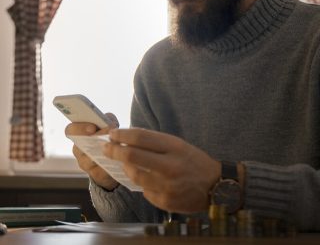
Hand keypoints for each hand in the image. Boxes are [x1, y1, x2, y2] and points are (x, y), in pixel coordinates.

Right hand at [65, 113, 118, 189]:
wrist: (113, 160)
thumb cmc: (108, 138)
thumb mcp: (108, 125)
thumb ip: (107, 119)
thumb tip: (110, 123)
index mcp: (79, 135)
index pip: (70, 130)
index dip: (79, 128)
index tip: (93, 128)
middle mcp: (79, 150)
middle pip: (78, 146)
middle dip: (93, 140)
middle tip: (107, 136)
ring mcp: (85, 163)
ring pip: (89, 160)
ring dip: (103, 152)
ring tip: (115, 147)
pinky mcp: (96, 174)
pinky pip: (101, 170)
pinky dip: (109, 164)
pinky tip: (117, 158)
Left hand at [104, 128, 220, 212]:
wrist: (215, 186)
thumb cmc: (193, 161)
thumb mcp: (178, 144)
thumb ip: (155, 142)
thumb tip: (128, 139)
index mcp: (174, 147)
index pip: (141, 138)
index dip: (122, 135)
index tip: (113, 134)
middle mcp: (170, 166)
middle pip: (132, 156)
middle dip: (114, 151)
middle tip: (107, 148)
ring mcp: (167, 186)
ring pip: (134, 175)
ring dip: (126, 167)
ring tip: (124, 163)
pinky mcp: (165, 201)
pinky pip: (144, 190)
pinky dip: (142, 182)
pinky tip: (147, 178)